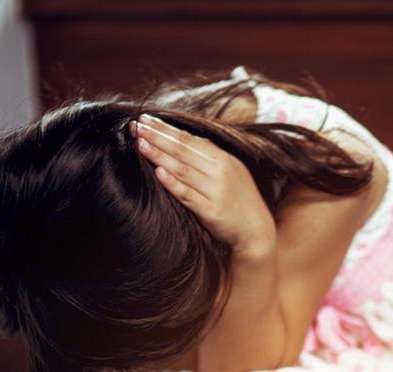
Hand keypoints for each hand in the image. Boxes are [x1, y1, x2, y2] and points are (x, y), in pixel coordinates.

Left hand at [129, 113, 275, 256]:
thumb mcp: (232, 171)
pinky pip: (188, 195)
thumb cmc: (240, 200)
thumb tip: (186, 137)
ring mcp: (216, 191)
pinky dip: (173, 184)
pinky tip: (158, 173)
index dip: (165, 129)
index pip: (188, 139)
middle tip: (136, 126)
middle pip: (183, 151)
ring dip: (159, 155)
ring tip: (140, 144)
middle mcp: (221, 172)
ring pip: (182, 169)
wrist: (256, 231)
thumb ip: (210, 154)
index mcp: (224, 159)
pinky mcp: (212, 211)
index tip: (145, 119)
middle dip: (157, 137)